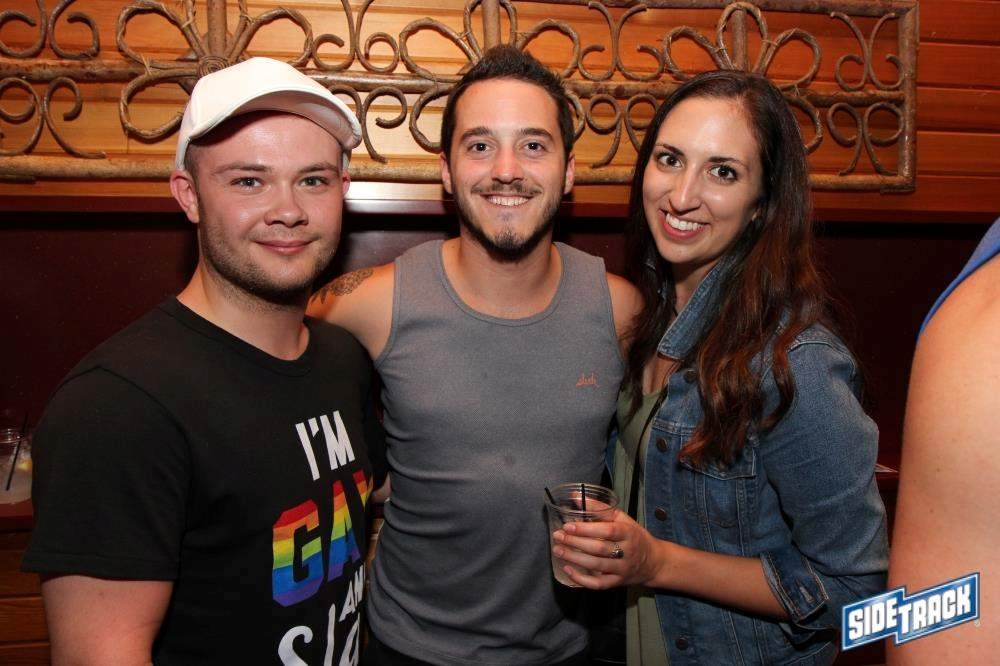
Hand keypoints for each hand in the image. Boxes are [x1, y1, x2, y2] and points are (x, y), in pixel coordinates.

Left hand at [551, 509, 665, 588]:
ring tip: (558, 550)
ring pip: (597, 565)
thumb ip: (600, 508)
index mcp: (628, 532)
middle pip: (599, 548)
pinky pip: (598, 583)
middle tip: (558, 537)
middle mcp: (627, 552)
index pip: (607, 531)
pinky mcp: (617, 582)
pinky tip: (568, 570)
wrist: (653, 562)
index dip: (586, 529)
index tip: (568, 526)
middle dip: (575, 543)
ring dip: (575, 558)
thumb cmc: (634, 536)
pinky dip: (582, 579)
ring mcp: (622, 569)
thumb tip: (576, 497)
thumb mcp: (622, 518)